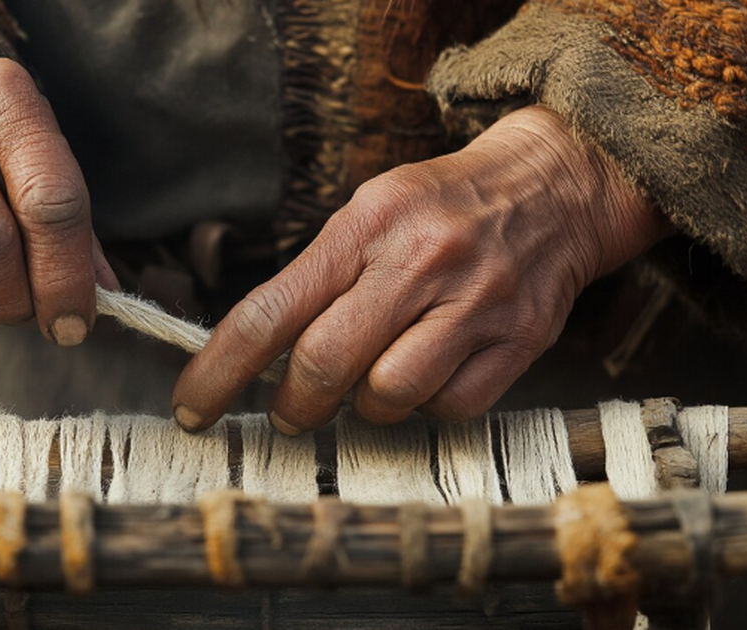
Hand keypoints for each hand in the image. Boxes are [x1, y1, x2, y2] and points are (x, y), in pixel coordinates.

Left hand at [173, 106, 669, 431]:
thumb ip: (317, 279)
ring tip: (371, 379)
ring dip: (363, 407)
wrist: (554, 187)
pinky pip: (448, 409)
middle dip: (292, 406)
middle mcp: (418, 264)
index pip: (270, 312)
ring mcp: (473, 305)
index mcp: (365, 227)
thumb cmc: (441, 207)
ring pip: (387, 399)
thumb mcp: (369, 212)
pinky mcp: (518, 342)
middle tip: (289, 410)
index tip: (192, 408)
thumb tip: (260, 355)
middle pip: (324, 367)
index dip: (219, 370)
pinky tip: (427, 374)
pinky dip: (425, 407)